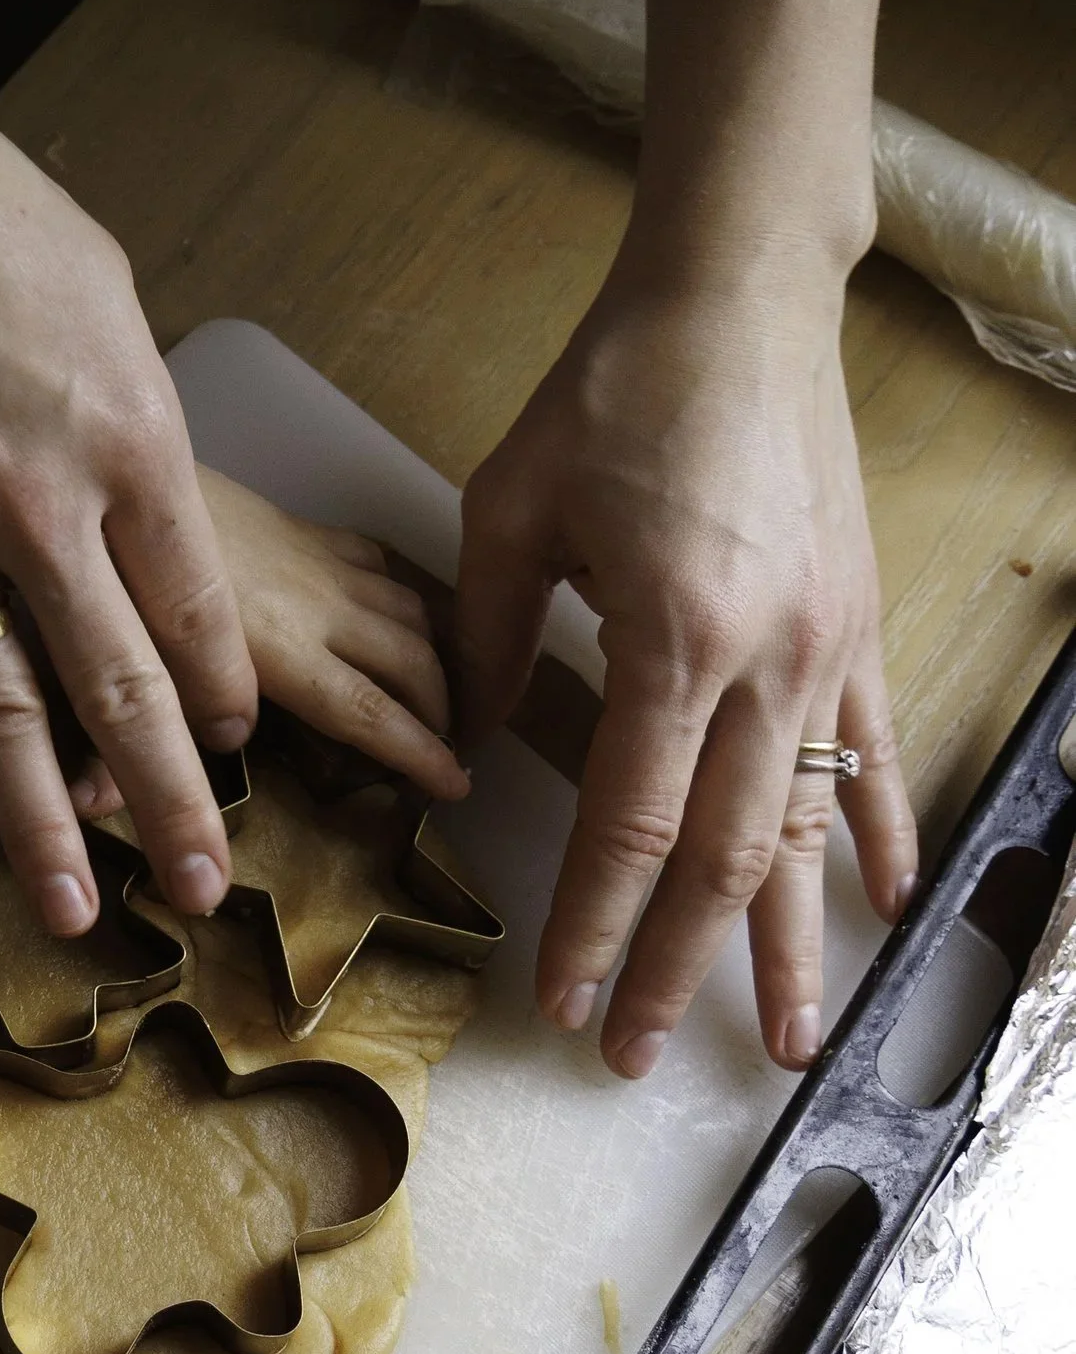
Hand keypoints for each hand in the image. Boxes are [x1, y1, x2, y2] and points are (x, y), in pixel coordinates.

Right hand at [0, 79, 255, 939]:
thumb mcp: (106, 295)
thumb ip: (134, 410)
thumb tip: (152, 483)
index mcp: (130, 445)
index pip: (197, 611)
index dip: (223, 692)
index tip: (238, 740)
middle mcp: (40, 512)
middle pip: (122, 690)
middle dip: (174, 803)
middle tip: (208, 889)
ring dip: (37, 820)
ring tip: (67, 909)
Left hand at [73, 468, 467, 817]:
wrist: (117, 468)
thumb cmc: (114, 572)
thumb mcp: (131, 660)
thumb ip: (148, 725)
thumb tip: (140, 790)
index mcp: (279, 650)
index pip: (371, 713)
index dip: (421, 753)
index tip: (456, 784)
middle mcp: (316, 605)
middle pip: (412, 662)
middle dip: (443, 710)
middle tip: (449, 747)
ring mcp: (315, 560)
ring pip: (409, 609)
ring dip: (435, 655)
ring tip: (437, 695)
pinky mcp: (304, 526)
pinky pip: (379, 564)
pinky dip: (403, 598)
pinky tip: (398, 617)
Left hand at [455, 270, 914, 1074]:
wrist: (741, 300)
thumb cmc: (617, 390)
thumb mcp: (512, 506)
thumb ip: (489, 634)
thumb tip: (469, 740)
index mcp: (674, 638)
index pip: (630, 824)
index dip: (594, 923)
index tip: (558, 995)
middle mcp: (768, 662)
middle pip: (726, 858)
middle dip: (679, 970)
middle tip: (630, 1052)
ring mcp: (827, 649)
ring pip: (808, 832)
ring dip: (791, 943)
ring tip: (782, 1039)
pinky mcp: (856, 626)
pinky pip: (872, 758)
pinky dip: (881, 837)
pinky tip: (885, 907)